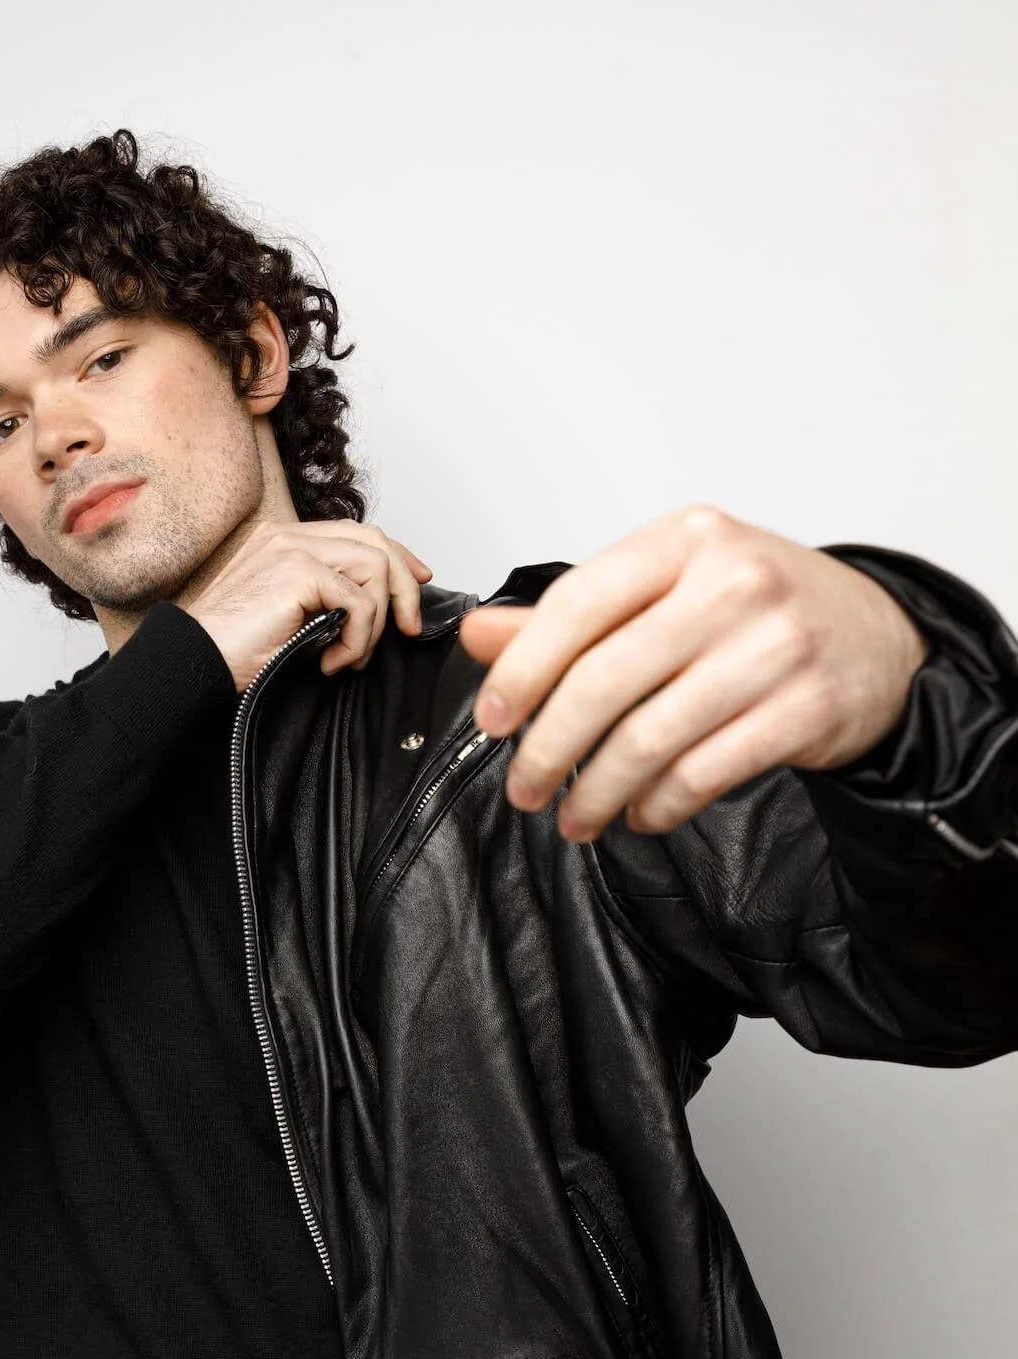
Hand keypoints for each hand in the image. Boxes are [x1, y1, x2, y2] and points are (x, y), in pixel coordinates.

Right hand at [179, 519, 431, 693]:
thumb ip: (324, 600)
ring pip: (375, 569)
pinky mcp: (298, 571)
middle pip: (375, 540)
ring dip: (375, 622)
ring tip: (350, 655)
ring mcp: (293, 548)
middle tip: (407, 628)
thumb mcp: (290, 618)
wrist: (194, 661)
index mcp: (285, 540)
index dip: (397, 557)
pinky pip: (359, 602)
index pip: (358, 533)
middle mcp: (290, 535)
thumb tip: (375, 611)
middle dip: (403, 587)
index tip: (417, 584)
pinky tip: (333, 661)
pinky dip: (358, 639)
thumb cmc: (233, 650)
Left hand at [457, 506, 929, 840]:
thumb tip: (479, 636)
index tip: (493, 719)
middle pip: (605, 681)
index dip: (523, 669)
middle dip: (548, 749)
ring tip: (574, 817)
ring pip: (650, 738)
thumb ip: (575, 614)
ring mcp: (774, 648)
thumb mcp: (669, 588)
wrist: (878, 638)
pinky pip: (703, 773)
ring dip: (597, 792)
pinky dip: (658, 805)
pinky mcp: (805, 711)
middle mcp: (733, 584)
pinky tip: (640, 813)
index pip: (579, 602)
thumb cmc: (759, 609)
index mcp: (687, 540)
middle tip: (524, 789)